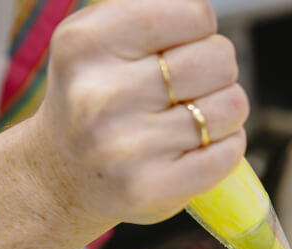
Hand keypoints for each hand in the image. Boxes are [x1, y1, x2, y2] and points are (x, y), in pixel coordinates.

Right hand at [27, 0, 248, 228]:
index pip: (197, 15)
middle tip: (191, 89)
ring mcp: (126, 147)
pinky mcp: (151, 188)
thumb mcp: (100, 41)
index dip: (200, 33)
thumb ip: (153, 19)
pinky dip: (228, 146)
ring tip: (193, 118)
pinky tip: (200, 147)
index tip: (179, 51)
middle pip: (219, 59)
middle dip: (218, 71)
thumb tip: (209, 21)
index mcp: (87, 42)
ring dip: (225, 111)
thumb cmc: (97, 99)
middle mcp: (102, 94)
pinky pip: (229, 153)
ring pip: (231, 106)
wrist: (60, 178)